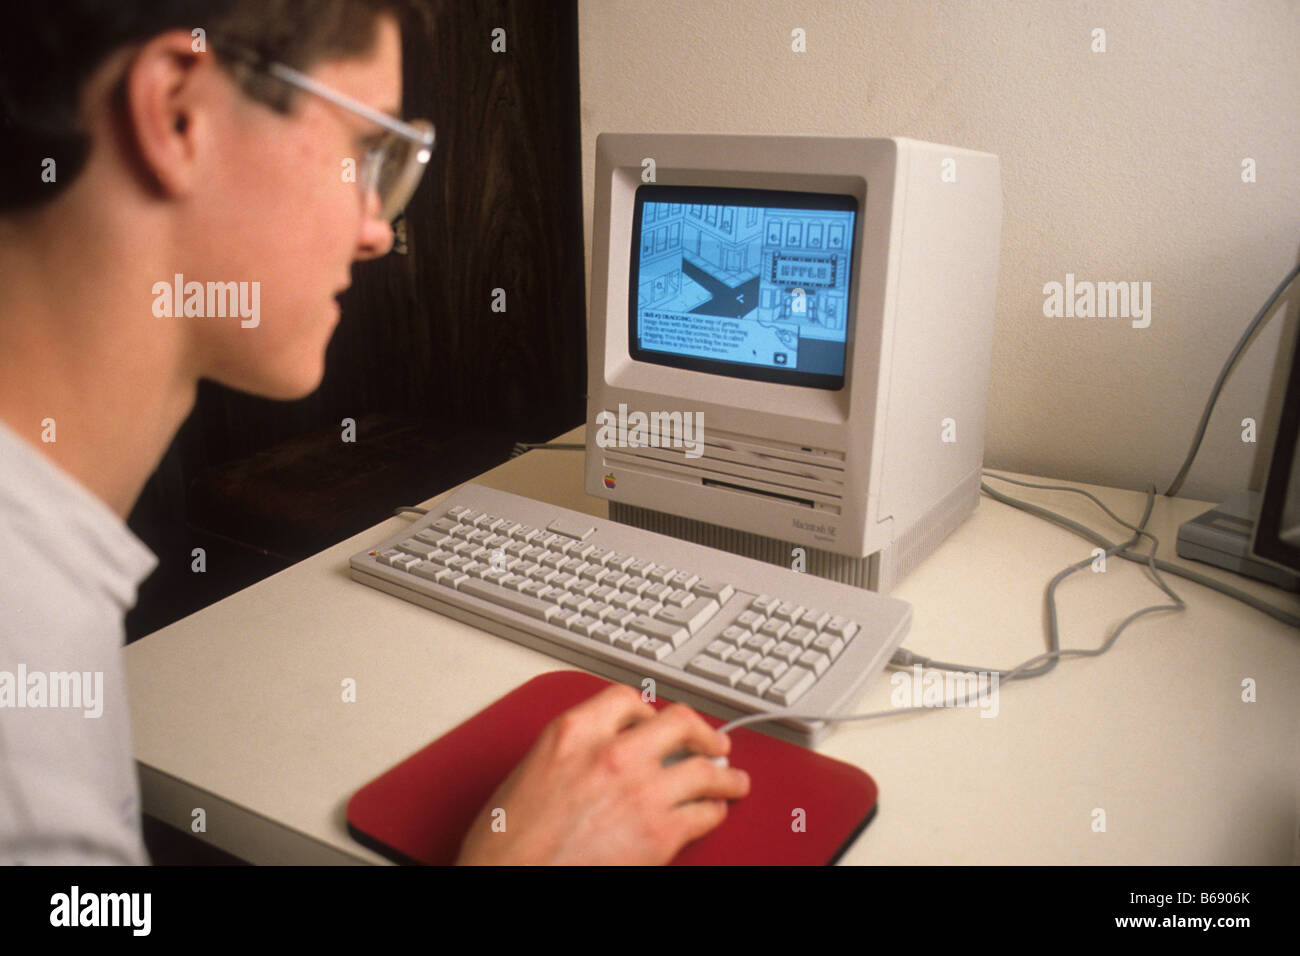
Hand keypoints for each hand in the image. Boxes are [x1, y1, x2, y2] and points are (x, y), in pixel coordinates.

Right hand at [455, 684, 749, 864]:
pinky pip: (704, 813)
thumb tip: (597, 754)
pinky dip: (714, 811)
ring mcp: (641, 791)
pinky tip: (712, 812)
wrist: (506, 878)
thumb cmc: (507, 842)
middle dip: (701, 731)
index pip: (627, 700)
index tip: (657, 718)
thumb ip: (571, 752)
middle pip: (678, 723)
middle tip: (713, 741)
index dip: (649, 709)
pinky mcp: (660, 832)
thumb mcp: (529, 772)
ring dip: (724, 775)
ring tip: (733, 780)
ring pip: (703, 769)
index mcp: (574, 733)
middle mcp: (613, 754)